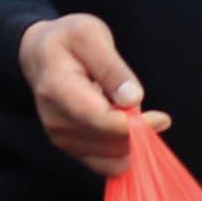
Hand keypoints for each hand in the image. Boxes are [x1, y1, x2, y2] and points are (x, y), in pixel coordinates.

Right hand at [23, 13, 168, 175]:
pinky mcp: (71, 148)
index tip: (162, 118)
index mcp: (58, 89)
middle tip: (146, 109)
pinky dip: (123, 152)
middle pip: (109, 144)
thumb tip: (132, 99)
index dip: (135, 125)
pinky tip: (125, 128)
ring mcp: (61, 138)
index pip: (101, 121)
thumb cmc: (67, 40)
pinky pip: (106, 165)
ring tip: (126, 111)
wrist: (39, 55)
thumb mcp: (89, 35)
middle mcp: (56, 121)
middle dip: (137, 132)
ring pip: (111, 159)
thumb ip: (111, 67)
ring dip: (131, 141)